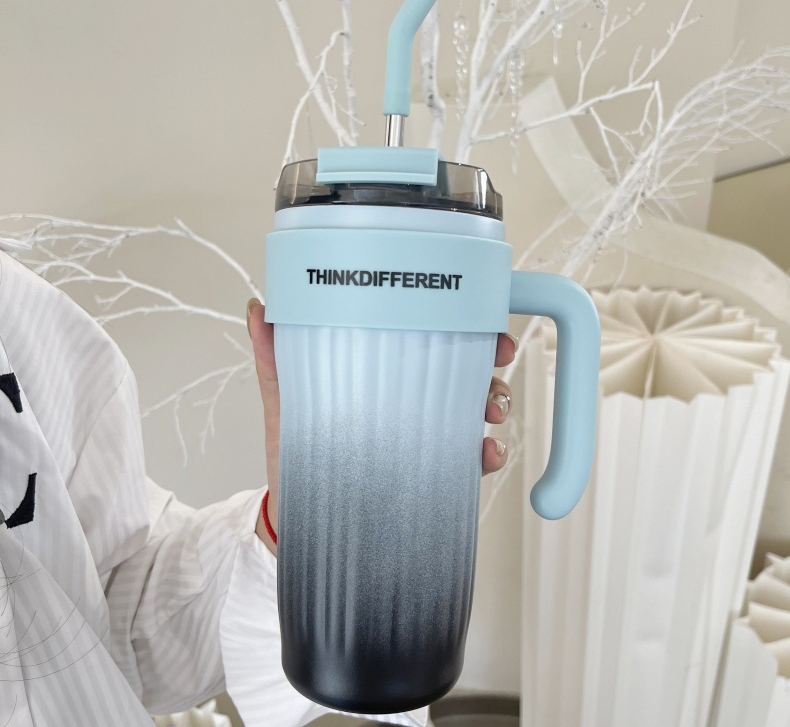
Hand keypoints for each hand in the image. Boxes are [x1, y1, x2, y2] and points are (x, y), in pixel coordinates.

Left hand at [247, 299, 516, 553]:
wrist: (295, 515)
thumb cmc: (293, 452)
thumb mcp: (285, 401)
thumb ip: (275, 359)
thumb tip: (259, 310)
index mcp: (379, 375)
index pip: (424, 340)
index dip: (456, 322)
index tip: (475, 317)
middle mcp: (407, 402)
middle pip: (461, 369)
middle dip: (488, 360)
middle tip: (496, 357)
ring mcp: (423, 436)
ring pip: (474, 409)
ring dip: (494, 401)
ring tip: (489, 411)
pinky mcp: (431, 473)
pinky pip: (469, 461)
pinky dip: (488, 455)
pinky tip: (486, 454)